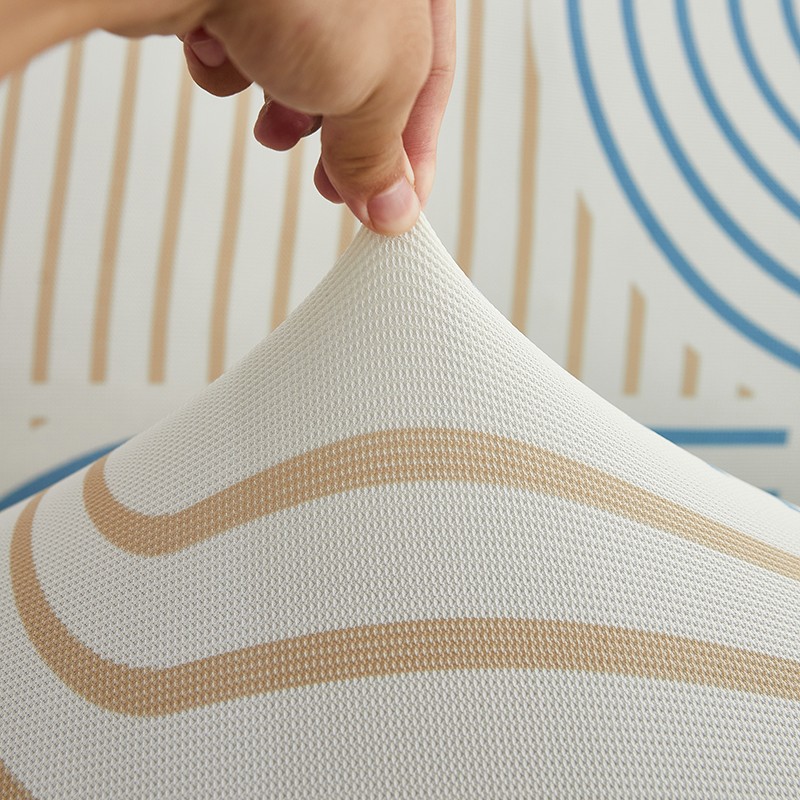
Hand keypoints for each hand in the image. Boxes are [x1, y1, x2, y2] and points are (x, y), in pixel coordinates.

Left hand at [178, 0, 455, 234]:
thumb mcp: (372, 88)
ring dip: (285, 113)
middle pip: (364, 77)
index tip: (395, 205)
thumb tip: (390, 208)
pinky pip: (240, 47)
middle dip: (343, 139)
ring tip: (273, 128)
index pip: (431, 76)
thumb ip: (383, 154)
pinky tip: (223, 56)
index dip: (415, 151)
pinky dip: (231, 70)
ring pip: (299, 67)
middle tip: (334, 186)